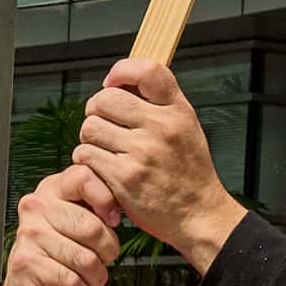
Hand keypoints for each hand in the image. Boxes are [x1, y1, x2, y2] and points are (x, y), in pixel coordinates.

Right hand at [0, 166, 122, 285]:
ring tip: (93, 280)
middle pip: (91, 227)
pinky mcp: (24, 263)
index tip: (113, 219)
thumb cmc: (61, 250)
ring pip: (84, 259)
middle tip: (105, 260)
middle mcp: (36, 206)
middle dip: (108, 251)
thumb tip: (117, 211)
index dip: (106, 199)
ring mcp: (28, 234)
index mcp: (52, 188)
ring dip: (97, 277)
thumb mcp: (79, 220)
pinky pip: (69, 280)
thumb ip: (96, 206)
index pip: (84, 177)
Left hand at [72, 60, 246, 269]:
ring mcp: (142, 152)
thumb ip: (159, 104)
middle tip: (104, 125)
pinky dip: (88, 162)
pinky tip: (103, 169)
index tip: (112, 82)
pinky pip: (86, 155)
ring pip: (90, 127)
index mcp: (178, 111)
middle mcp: (161, 127)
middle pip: (104, 99)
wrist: (199, 214)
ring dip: (90, 139)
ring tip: (106, 150)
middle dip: (96, 111)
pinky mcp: (124, 177)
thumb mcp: (186, 126)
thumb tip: (119, 83)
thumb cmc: (189, 172)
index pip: (147, 70)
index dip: (121, 70)